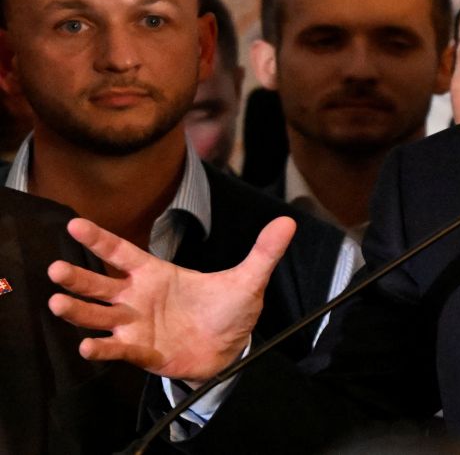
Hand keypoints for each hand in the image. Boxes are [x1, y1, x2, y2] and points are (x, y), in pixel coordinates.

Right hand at [47, 216, 295, 383]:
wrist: (231, 348)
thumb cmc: (229, 309)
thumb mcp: (249, 279)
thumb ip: (264, 252)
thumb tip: (289, 222)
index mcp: (156, 274)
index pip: (122, 253)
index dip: (99, 239)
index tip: (75, 223)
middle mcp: (138, 298)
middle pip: (100, 284)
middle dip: (78, 277)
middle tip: (55, 268)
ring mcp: (137, 326)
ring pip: (99, 316)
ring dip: (78, 311)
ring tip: (57, 303)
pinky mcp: (143, 352)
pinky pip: (118, 350)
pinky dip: (103, 348)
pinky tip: (88, 346)